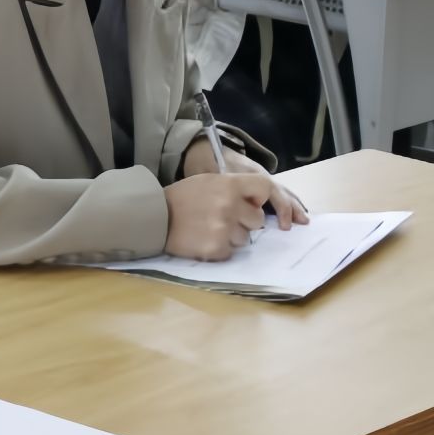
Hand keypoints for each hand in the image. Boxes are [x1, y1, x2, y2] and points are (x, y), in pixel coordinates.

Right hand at [162, 172, 307, 259]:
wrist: (154, 217)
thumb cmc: (182, 198)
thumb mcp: (209, 181)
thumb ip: (234, 189)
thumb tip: (259, 203)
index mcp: (229, 184)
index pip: (265, 187)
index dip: (275, 201)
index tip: (280, 215)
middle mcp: (230, 205)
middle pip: (258, 220)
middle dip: (245, 222)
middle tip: (224, 219)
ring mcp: (224, 228)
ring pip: (245, 239)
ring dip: (231, 237)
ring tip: (209, 229)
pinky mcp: (216, 248)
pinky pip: (230, 253)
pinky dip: (219, 249)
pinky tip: (203, 240)